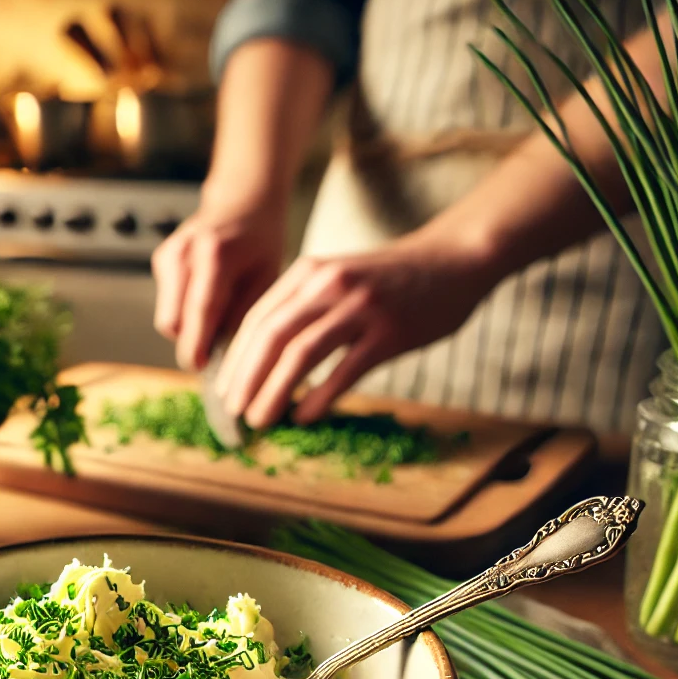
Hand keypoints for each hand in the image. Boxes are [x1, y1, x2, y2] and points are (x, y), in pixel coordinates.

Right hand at [151, 194, 287, 370]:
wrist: (243, 198)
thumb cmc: (262, 239)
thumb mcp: (267, 276)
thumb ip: (243, 313)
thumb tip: (224, 354)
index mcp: (215, 256)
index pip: (198, 311)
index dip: (196, 345)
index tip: (199, 368)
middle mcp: (185, 254)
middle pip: (172, 321)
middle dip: (191, 340)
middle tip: (217, 349)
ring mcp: (169, 255)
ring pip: (167, 316)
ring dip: (188, 327)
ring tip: (218, 317)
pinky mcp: (162, 259)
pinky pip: (168, 302)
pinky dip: (185, 309)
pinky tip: (207, 296)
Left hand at [214, 231, 500, 427]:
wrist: (453, 259)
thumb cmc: (391, 279)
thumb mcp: (338, 277)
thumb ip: (303, 307)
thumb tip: (263, 359)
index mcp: (309, 273)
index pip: (257, 319)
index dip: (236, 359)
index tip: (224, 390)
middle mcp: (329, 286)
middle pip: (270, 337)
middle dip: (246, 379)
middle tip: (234, 411)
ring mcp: (360, 308)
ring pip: (300, 355)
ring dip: (273, 392)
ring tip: (260, 419)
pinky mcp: (390, 332)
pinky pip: (344, 371)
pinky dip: (318, 398)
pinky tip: (303, 417)